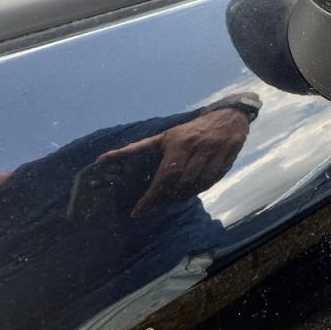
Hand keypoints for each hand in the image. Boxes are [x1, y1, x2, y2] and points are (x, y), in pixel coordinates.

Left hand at [97, 109, 249, 216]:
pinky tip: (187, 194)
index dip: (151, 197)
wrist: (228, 118)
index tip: (138, 211)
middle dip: (163, 200)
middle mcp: (196, 150)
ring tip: (167, 202)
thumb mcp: (164, 137)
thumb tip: (102, 160)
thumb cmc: (190, 130)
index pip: (164, 177)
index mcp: (178, 143)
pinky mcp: (225, 163)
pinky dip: (196, 192)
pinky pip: (208, 185)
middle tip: (151, 208)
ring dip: (179, 198)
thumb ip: (136, 149)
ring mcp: (213, 156)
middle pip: (179, 185)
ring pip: (194, 187)